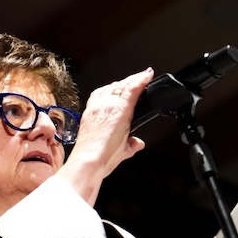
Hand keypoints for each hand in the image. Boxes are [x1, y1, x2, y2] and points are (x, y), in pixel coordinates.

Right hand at [58, 68, 151, 204]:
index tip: (126, 85)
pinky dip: (141, 81)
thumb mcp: (112, 149)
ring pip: (123, 85)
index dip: (117, 88)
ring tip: (144, 77)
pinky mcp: (120, 108)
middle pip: (114, 87)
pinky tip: (148, 76)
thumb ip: (128, 145)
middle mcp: (98, 106)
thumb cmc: (95, 159)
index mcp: (92, 114)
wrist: (89, 161)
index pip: (104, 93)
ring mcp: (108, 105)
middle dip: (127, 83)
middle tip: (140, 80)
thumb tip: (139, 143)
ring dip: (134, 81)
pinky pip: (132, 89)